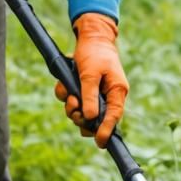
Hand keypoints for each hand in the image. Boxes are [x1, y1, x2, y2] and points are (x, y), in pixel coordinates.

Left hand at [53, 13, 127, 146]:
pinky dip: (65, 97)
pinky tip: (64, 87)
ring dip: (72, 109)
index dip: (107, 131)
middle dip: (81, 118)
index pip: (114, 116)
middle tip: (73, 109)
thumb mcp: (90, 74)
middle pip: (96, 120)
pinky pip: (74, 102)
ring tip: (69, 97)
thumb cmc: (94, 53)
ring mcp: (96, 95)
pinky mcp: (85, 91)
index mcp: (117, 92)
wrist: (90, 37)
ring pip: (82, 114)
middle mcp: (108, 96)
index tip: (100, 143)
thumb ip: (90, 95)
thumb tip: (90, 117)